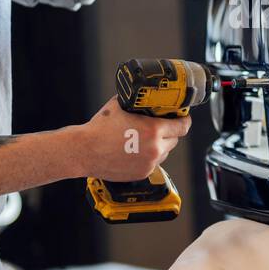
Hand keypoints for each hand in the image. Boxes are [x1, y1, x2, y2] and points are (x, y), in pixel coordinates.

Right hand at [74, 96, 191, 180]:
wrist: (84, 151)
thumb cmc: (99, 129)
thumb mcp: (120, 106)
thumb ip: (137, 102)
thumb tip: (144, 95)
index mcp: (154, 131)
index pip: (183, 126)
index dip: (184, 120)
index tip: (183, 117)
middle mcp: (155, 149)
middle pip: (175, 140)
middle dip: (171, 132)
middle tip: (162, 126)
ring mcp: (149, 164)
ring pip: (165, 152)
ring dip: (161, 145)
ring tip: (146, 139)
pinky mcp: (142, 174)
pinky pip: (153, 163)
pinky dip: (149, 156)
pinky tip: (137, 150)